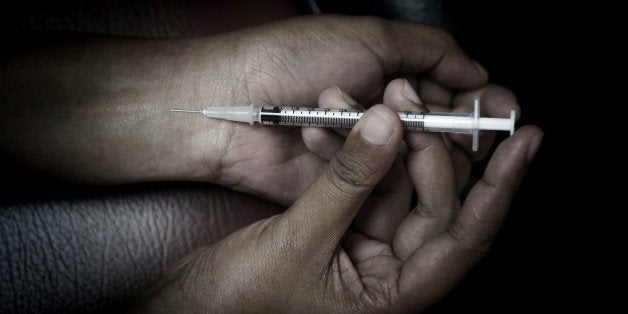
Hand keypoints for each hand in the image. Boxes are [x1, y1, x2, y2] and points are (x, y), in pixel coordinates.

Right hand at [135, 104, 542, 311]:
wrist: (193, 306)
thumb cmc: (242, 302)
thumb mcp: (299, 242)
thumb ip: (347, 183)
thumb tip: (388, 128)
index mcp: (396, 295)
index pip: (465, 238)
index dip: (498, 189)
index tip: (524, 143)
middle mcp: (391, 271)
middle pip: (428, 198)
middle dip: (419, 143)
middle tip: (405, 97)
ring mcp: (366, 246)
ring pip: (390, 181)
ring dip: (374, 139)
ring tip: (359, 98)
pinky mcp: (340, 225)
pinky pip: (357, 179)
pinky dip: (344, 151)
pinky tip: (327, 123)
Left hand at [210, 15, 499, 204]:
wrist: (233, 102)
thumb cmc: (293, 59)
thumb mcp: (370, 36)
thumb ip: (431, 52)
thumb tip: (476, 70)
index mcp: (390, 76)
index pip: (452, 95)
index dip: (479, 105)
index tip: (502, 113)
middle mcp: (381, 117)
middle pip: (441, 135)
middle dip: (452, 129)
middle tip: (456, 127)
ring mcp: (364, 153)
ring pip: (417, 165)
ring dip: (414, 146)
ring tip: (388, 123)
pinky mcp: (346, 184)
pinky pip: (383, 185)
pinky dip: (381, 166)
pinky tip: (365, 148)